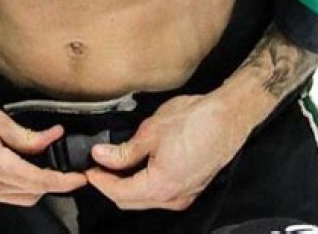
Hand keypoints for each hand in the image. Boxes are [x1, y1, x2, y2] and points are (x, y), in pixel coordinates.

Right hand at [0, 90, 87, 205]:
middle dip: (53, 182)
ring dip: (36, 185)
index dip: (63, 181)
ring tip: (46, 162)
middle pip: (32, 194)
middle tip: (65, 164)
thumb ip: (26, 135)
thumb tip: (52, 138)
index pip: (39, 181)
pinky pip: (4, 194)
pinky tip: (23, 165)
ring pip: (18, 197)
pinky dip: (19, 184)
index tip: (80, 177)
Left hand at [86, 93, 249, 210]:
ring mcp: (185, 195)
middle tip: (98, 166)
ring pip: (146, 199)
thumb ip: (123, 150)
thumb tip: (100, 156)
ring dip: (128, 185)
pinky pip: (161, 193)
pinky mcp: (192, 188)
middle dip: (111, 186)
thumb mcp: (151, 131)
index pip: (119, 193)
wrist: (228, 117)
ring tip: (116, 163)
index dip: (100, 181)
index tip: (89, 169)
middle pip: (131, 201)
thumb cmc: (194, 120)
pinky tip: (140, 165)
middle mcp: (173, 198)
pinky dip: (145, 183)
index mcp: (160, 186)